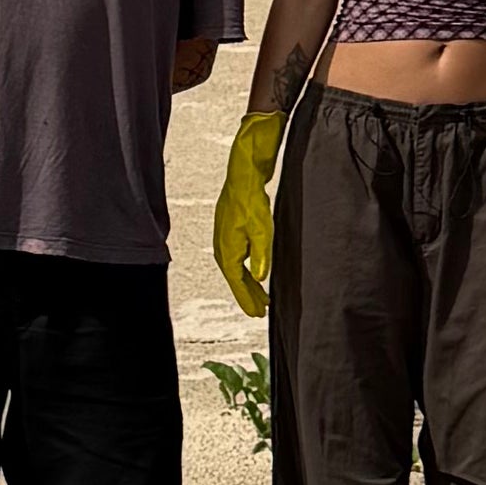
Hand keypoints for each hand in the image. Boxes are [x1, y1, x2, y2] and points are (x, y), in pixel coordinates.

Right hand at [214, 109, 281, 315]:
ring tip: (261, 297)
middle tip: (260, 311)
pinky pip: (238, 257)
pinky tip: (255, 271)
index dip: (247, 299)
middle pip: (235, 278)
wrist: (243, 170)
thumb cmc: (251, 197)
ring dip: (247, 283)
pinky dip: (246, 268)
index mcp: (227, 248)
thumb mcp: (262, 227)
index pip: (237, 281)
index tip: (257, 314)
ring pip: (236, 268)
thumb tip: (259, 277)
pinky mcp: (232, 229)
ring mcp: (226, 237)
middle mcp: (223, 245)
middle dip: (248, 295)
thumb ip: (262, 254)